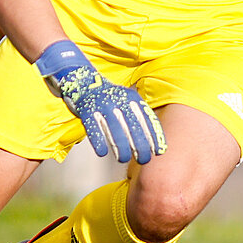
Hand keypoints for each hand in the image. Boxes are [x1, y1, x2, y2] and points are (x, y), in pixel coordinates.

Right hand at [35, 40, 165, 163]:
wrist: (83, 82)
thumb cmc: (110, 100)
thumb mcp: (127, 103)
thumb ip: (140, 118)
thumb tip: (158, 146)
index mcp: (131, 97)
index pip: (146, 119)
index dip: (154, 136)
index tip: (159, 152)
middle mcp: (118, 99)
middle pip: (133, 125)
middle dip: (141, 145)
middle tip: (144, 160)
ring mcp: (102, 103)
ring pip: (114, 128)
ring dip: (121, 146)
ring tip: (124, 159)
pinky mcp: (86, 109)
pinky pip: (93, 127)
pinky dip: (98, 141)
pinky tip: (102, 153)